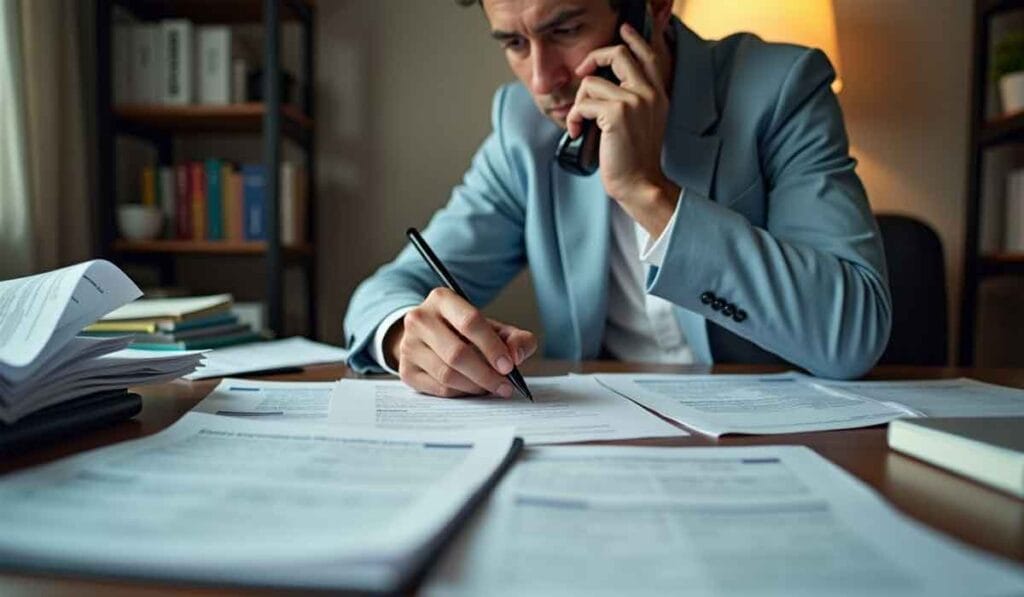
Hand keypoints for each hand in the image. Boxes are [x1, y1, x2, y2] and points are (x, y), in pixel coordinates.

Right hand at [385, 288, 537, 397]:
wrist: (430, 337)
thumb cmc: (466, 332)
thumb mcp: (494, 328)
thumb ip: (516, 338)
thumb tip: (516, 356)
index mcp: (442, 299)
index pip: (470, 322)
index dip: (492, 347)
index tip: (508, 366)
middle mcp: (419, 319)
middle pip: (456, 353)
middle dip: (486, 374)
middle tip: (504, 385)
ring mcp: (408, 345)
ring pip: (447, 374)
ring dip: (475, 386)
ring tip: (492, 387)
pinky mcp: (406, 370)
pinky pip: (439, 389)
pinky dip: (462, 393)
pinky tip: (473, 389)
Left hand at [566, 23, 679, 236]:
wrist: (640, 183)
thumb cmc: (634, 158)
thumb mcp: (642, 123)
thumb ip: (634, 99)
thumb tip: (604, 82)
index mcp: (657, 94)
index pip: (648, 55)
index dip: (633, 39)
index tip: (623, 29)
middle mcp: (649, 93)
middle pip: (618, 54)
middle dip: (592, 60)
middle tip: (582, 74)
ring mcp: (634, 101)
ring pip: (591, 82)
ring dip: (579, 103)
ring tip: (582, 124)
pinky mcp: (616, 114)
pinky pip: (583, 104)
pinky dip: (574, 119)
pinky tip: (579, 132)